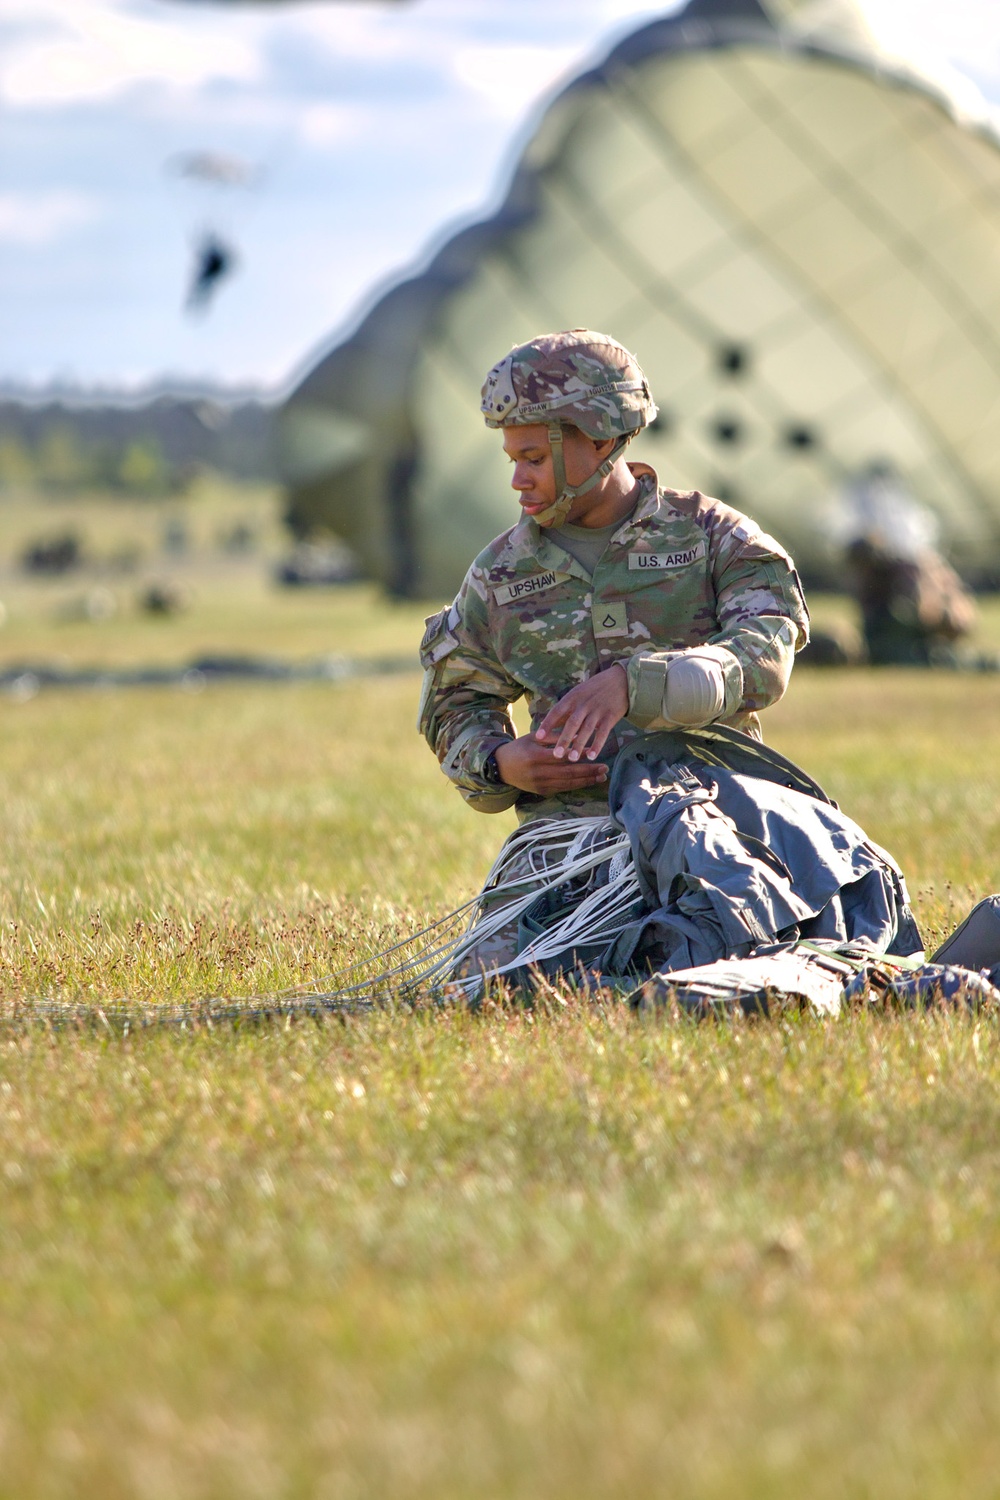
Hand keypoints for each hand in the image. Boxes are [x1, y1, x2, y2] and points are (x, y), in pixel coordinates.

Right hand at [494, 734, 609, 794]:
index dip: (579, 756)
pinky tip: (588, 782)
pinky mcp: (541, 791)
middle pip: (568, 773)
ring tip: (601, 777)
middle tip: (604, 769)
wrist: (502, 767)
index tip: (594, 753)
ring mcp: (539, 784)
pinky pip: (562, 789)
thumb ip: (554, 737)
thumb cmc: (520, 748)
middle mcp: (538, 772)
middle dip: (588, 772)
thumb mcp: (534, 737)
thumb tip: (578, 734)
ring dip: (586, 781)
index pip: (562, 756)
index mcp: (535, 755)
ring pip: (567, 784)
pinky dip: (576, 786)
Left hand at [534, 662, 628, 762]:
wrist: (621, 680)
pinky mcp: (610, 716)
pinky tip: (591, 756)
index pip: (557, 711)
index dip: (548, 724)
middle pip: (572, 723)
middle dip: (563, 739)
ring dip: (579, 745)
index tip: (538, 737)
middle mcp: (584, 704)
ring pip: (586, 729)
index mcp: (573, 697)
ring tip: (571, 759)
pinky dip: (597, 745)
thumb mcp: (578, 693)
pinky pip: (603, 733)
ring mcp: (598, 710)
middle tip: (555, 755)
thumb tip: (549, 724)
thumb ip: (565, 709)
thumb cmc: (595, 689)